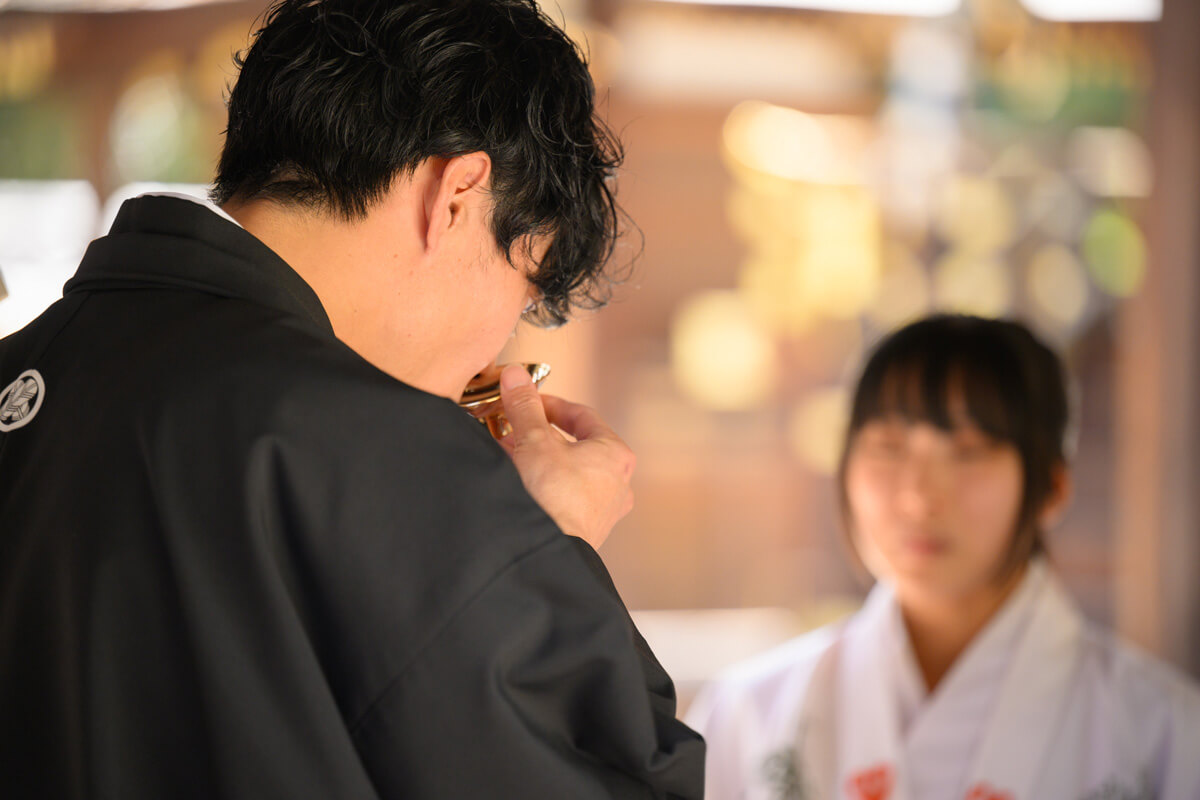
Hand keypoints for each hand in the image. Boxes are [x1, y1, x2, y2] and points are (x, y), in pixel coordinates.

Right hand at [497, 363, 634, 549]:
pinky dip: (544, 485)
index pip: (583, 416)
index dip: (551, 405)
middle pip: (575, 445)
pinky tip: (519, 485)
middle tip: (514, 429)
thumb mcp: (534, 440)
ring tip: (510, 456)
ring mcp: (604, 509)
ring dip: (539, 461)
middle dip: (540, 435)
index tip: (528, 402)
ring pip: (569, 473)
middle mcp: (617, 483)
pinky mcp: (587, 530)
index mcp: (615, 454)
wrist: (546, 551)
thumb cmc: (552, 499)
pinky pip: (565, 497)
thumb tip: (516, 378)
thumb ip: (525, 406)